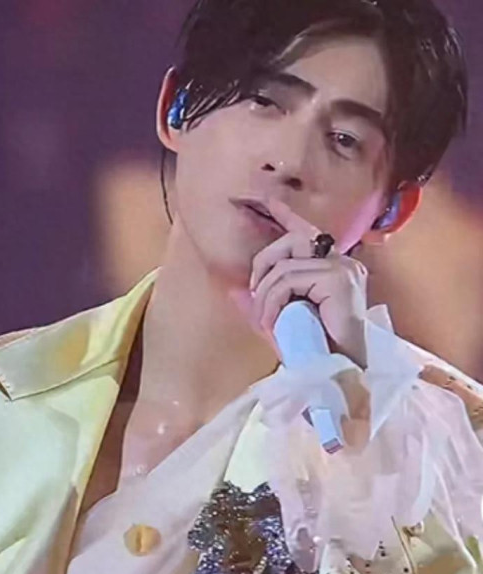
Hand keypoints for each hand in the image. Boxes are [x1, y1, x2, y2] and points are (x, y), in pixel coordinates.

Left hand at [242, 196, 369, 367]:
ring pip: (285, 265)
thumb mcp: (281, 323)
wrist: (338, 371)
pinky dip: (273, 302)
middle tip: (255, 295)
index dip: (287, 215)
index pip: (308, 233)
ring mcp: (343, 268)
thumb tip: (233, 290)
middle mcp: (344, 262)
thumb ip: (261, 305)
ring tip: (267, 321)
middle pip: (292, 240)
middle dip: (263, 264)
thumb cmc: (315, 351)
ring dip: (266, 295)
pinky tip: (274, 322)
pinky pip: (289, 279)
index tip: (269, 200)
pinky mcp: (337, 278)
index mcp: (335, 269)